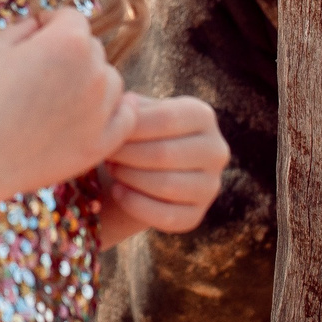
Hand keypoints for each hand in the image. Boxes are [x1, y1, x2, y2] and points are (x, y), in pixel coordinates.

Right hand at [0, 10, 138, 202]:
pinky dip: (112, 113)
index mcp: (69, 41)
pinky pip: (124, 118)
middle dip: (70, 55)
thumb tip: (43, 24)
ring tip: (57, 100)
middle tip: (40, 75)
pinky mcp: (102, 144)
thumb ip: (26, 27)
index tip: (35, 41)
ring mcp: (102, 110)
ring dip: (91, 83)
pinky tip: (92, 114)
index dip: (51, 25)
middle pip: (92, 50)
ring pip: (110, 82)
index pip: (72, 18)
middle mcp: (94, 72)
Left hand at [99, 95, 227, 235]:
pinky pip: (166, 216)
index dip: (132, 125)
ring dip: (130, 177)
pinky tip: (117, 191)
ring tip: (111, 168)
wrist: (139, 172)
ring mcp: (210, 186)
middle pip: (165, 153)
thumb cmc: (135, 133)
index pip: (167, 118)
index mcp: (203, 116)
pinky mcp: (196, 216)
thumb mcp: (135, 113)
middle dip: (127, 154)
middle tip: (105, 152)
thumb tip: (127, 105)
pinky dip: (136, 204)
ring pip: (167, 185)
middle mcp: (216, 151)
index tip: (107, 129)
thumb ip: (130, 107)